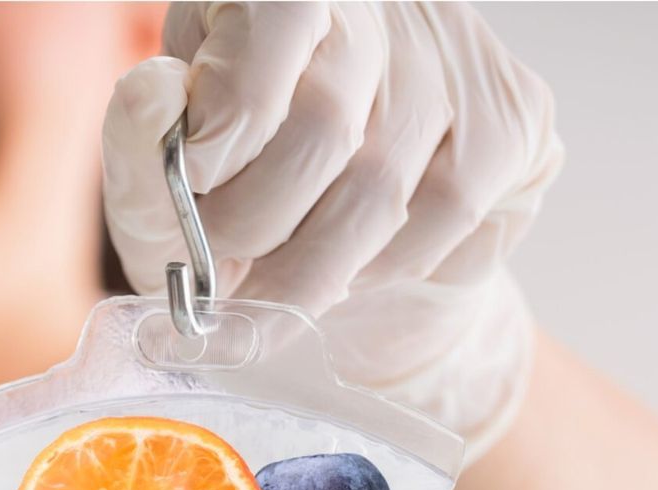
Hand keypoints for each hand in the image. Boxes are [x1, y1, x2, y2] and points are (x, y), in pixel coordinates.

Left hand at [103, 2, 562, 459]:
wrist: (343, 263)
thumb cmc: (236, 204)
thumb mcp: (160, 178)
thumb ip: (140, 143)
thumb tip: (156, 96)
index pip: (281, 15)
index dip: (227, 120)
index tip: (191, 182)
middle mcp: (389, 0)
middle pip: (325, 125)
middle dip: (253, 227)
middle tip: (220, 272)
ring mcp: (461, 54)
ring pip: (383, 187)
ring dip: (311, 273)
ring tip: (272, 292)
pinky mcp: (517, 118)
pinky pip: (449, 215)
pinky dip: (383, 268)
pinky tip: (352, 267)